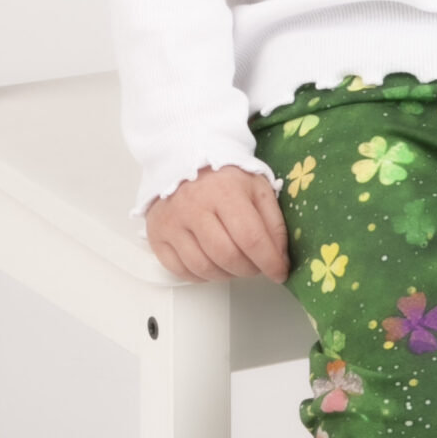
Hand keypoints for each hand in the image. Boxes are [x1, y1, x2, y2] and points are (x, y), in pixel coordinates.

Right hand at [145, 164, 290, 282]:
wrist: (185, 161)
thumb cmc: (225, 177)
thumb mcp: (258, 188)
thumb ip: (273, 222)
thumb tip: (279, 259)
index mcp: (224, 191)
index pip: (251, 238)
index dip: (269, 261)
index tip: (279, 272)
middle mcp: (194, 207)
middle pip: (227, 256)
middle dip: (249, 269)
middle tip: (257, 266)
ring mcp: (172, 223)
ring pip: (204, 268)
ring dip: (227, 275)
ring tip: (236, 264)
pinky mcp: (157, 236)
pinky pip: (182, 271)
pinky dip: (202, 276)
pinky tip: (213, 264)